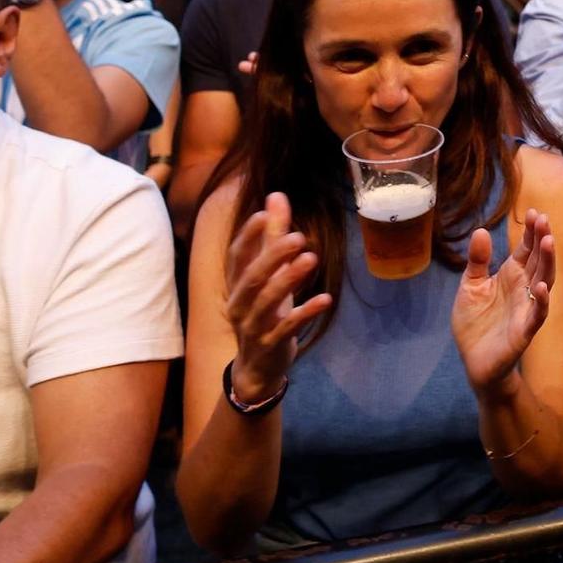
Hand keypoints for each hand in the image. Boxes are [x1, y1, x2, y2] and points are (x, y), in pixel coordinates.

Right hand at [223, 193, 331, 402]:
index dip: (248, 236)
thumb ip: (273, 237)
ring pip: (265, 301)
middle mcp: (240, 303)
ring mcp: (253, 326)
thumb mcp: (271, 275)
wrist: (259, 366)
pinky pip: (286, 327)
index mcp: (238, 284)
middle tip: (298, 236)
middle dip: (272, 256)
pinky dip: (305, 313)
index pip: (237, 256)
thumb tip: (276, 196)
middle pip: (250, 277)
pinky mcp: (270, 344)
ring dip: (288, 280)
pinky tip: (326, 299)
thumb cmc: (267, 312)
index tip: (264, 213)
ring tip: (311, 259)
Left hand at [452, 210, 555, 395]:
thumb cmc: (475, 323)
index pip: (526, 250)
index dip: (531, 232)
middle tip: (543, 219)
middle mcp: (524, 289)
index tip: (534, 212)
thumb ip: (478, 261)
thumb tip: (481, 230)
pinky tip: (542, 287)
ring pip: (544, 281)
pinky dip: (542, 301)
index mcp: (512, 276)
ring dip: (547, 263)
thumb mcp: (471, 286)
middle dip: (542, 240)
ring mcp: (527, 308)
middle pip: (538, 260)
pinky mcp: (525, 330)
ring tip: (548, 242)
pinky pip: (537, 314)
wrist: (474, 361)